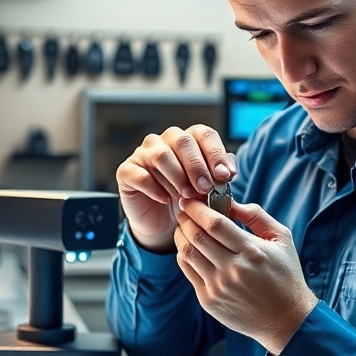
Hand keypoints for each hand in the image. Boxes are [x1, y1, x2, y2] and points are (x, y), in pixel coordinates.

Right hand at [116, 125, 236, 253]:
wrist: (163, 221)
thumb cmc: (187, 199)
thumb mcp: (208, 188)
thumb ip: (219, 176)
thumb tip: (229, 171)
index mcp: (188, 139)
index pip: (204, 134)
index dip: (216, 153)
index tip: (226, 176)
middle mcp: (164, 141)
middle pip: (183, 141)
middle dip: (197, 166)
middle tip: (206, 188)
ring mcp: (143, 154)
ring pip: (161, 155)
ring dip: (178, 176)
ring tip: (188, 196)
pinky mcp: (126, 171)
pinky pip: (139, 174)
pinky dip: (154, 187)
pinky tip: (165, 200)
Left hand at [174, 198, 317, 355]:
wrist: (286, 319)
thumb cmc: (285, 275)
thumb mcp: (281, 239)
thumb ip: (257, 216)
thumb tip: (230, 202)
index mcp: (252, 252)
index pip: (215, 224)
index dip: (198, 209)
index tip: (191, 200)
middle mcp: (233, 270)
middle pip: (197, 236)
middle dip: (186, 219)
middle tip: (184, 210)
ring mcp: (219, 287)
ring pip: (187, 253)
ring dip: (181, 235)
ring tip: (184, 227)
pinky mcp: (209, 300)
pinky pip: (188, 271)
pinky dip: (184, 255)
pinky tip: (189, 247)